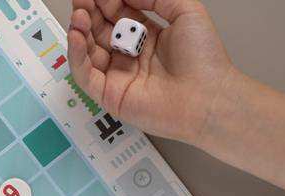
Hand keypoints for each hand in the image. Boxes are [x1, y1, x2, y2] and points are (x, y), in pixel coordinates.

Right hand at [67, 0, 236, 145]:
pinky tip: (76, 36)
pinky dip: (76, 56)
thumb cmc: (204, 58)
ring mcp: (119, 77)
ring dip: (79, 31)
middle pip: (100, 31)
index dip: (106, 1)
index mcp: (148, 38)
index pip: (118, 15)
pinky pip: (85, 76)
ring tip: (79, 14)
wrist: (208, 97)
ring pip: (89, 52)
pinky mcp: (110, 96)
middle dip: (89, 13)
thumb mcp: (185, 11)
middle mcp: (131, 57)